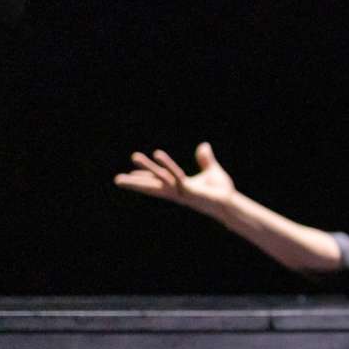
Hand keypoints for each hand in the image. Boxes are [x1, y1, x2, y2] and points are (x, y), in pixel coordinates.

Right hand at [113, 142, 237, 216]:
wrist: (231, 202)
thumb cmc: (222, 191)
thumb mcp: (212, 171)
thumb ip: (205, 159)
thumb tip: (204, 146)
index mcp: (179, 186)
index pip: (158, 181)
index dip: (144, 177)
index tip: (129, 174)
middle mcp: (176, 190)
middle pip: (152, 185)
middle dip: (135, 182)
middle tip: (116, 179)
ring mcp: (181, 190)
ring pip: (160, 177)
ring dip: (147, 166)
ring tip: (134, 156)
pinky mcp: (188, 189)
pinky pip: (175, 174)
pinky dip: (167, 164)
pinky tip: (157, 154)